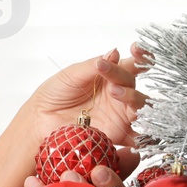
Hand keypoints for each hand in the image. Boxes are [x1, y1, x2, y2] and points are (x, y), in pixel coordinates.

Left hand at [26, 43, 151, 146]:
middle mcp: (119, 95)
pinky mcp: (118, 135)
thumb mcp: (72, 75)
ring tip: (115, 93)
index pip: (132, 64)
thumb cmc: (55, 94)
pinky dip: (145, 135)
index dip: (140, 56)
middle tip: (109, 79)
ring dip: (133, 98)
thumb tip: (114, 52)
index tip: (136, 49)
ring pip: (141, 107)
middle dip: (125, 79)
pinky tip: (137, 127)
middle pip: (134, 84)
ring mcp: (120, 115)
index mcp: (110, 76)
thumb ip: (94, 66)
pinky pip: (138, 138)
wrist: (41, 119)